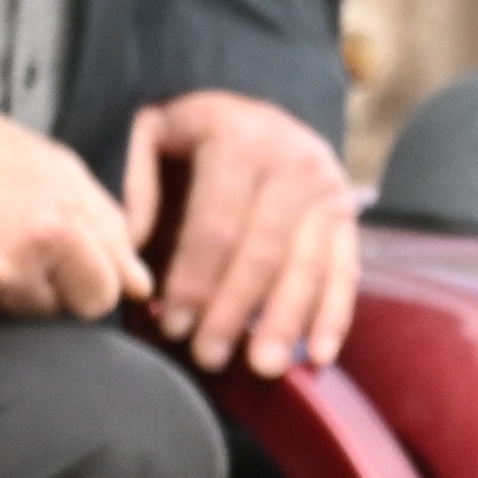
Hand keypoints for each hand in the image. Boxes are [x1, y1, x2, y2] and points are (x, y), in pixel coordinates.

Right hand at [0, 112, 150, 333]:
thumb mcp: (59, 170)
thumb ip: (109, 228)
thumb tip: (141, 286)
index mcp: (51, 232)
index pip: (99, 300)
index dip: (86, 281)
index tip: (63, 262)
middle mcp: (8, 270)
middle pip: (53, 315)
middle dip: (41, 288)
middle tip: (6, 242)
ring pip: (7, 323)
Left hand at [118, 88, 363, 376]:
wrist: (263, 110)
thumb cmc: (199, 136)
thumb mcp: (159, 133)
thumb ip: (140, 187)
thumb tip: (130, 249)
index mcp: (238, 138)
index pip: (214, 224)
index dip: (193, 279)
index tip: (172, 324)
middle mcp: (291, 159)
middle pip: (261, 250)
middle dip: (232, 310)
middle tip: (209, 356)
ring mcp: (326, 187)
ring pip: (306, 265)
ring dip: (283, 321)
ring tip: (262, 366)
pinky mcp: (347, 213)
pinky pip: (344, 270)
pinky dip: (333, 316)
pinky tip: (317, 355)